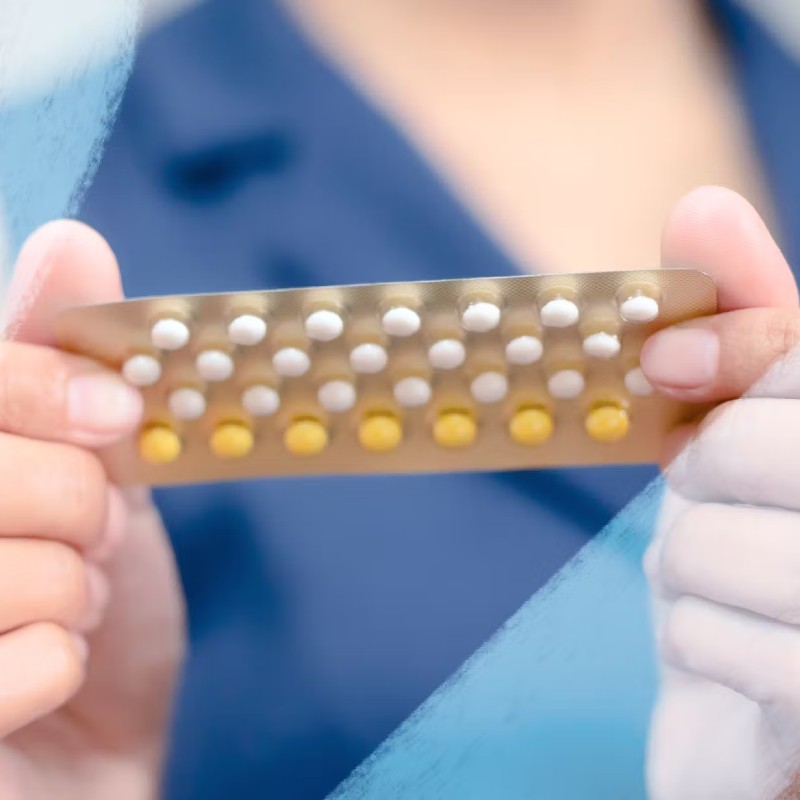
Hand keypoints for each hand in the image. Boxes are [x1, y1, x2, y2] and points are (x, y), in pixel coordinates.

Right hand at [0, 222, 184, 799]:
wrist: (78, 748)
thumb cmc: (82, 602)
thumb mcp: (84, 469)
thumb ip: (61, 364)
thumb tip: (71, 239)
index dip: (44, 385)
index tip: (122, 413)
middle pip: (0, 469)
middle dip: (76, 502)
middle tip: (90, 536)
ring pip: (14, 569)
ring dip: (73, 589)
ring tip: (68, 605)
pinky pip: (21, 666)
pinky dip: (59, 665)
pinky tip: (48, 677)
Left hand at [641, 187, 799, 798]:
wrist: (760, 720)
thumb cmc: (754, 558)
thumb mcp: (752, 435)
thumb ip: (746, 325)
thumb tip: (700, 206)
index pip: (795, 357)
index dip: (727, 349)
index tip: (659, 361)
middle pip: (750, 447)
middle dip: (702, 474)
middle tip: (717, 499)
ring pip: (705, 549)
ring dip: (688, 569)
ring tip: (732, 592)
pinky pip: (715, 644)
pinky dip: (699, 644)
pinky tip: (743, 664)